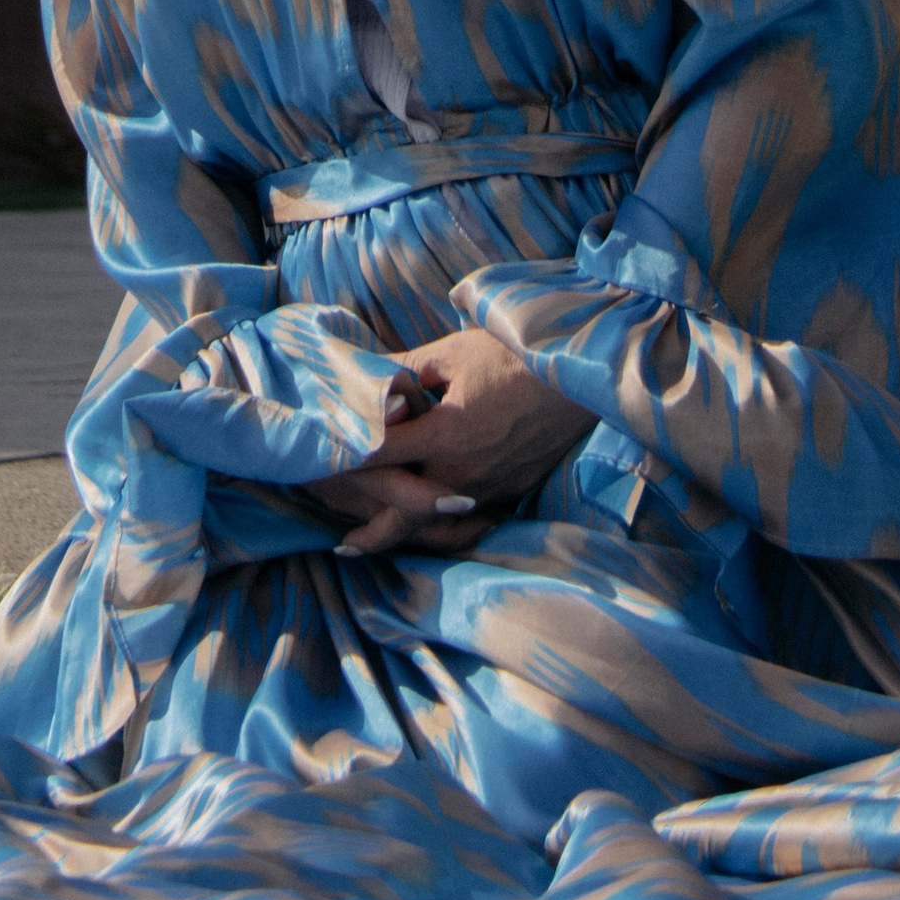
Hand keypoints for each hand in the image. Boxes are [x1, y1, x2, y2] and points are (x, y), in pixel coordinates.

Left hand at [302, 326, 595, 558]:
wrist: (577, 375)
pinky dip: (445, 525)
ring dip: (408, 531)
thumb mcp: (453, 353)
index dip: (350, 461)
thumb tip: (371, 378)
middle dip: (374, 530)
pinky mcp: (510, 491)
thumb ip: (408, 372)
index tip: (322, 468)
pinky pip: (469, 516)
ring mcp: (489, 487)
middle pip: (407, 511)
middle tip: (343, 546)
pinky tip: (432, 527)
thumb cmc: (512, 355)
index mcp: (444, 435)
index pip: (383, 454)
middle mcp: (462, 472)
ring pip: (438, 522)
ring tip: (380, 545)